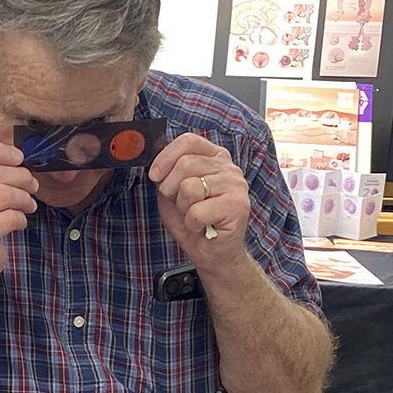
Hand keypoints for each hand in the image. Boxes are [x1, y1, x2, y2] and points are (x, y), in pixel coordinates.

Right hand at [0, 141, 37, 286]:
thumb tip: (16, 156)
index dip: (0, 151)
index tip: (18, 158)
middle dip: (21, 177)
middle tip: (32, 185)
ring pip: (4, 194)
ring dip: (24, 198)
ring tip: (28, 204)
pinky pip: (10, 217)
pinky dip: (21, 218)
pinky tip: (18, 222)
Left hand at [147, 133, 251, 270]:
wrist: (212, 251)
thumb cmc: (194, 220)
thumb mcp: (173, 193)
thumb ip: (167, 175)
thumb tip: (155, 166)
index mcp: (214, 157)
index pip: (188, 141)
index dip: (166, 157)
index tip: (155, 175)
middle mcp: (228, 167)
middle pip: (185, 163)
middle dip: (171, 188)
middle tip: (181, 204)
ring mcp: (236, 185)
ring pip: (190, 187)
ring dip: (183, 208)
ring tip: (194, 215)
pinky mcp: (237, 206)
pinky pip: (197, 211)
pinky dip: (192, 223)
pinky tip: (202, 226)